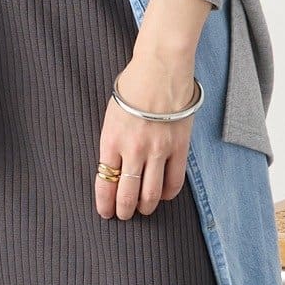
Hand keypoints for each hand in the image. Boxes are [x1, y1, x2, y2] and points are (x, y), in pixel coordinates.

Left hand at [95, 54, 194, 220]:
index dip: (105, 203)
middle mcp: (133, 149)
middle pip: (127, 193)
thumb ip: (113, 143)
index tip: (105, 212)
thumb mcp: (112, 115)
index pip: (105, 182)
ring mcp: (158, 150)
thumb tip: (115, 169)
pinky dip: (166, 194)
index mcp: (111, 140)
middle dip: (124, 210)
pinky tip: (162, 195)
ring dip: (145, 207)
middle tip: (123, 215)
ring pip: (150, 193)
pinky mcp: (179, 147)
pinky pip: (174, 181)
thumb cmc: (133, 87)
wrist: (160, 68)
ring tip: (143, 209)